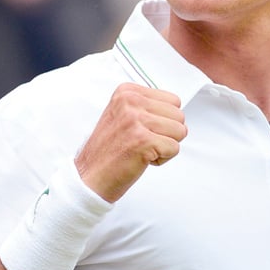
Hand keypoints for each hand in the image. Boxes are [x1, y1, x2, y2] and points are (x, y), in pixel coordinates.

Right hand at [75, 83, 186, 202]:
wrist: (89, 177)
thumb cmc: (108, 151)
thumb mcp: (123, 114)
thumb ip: (147, 106)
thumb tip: (176, 108)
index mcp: (127, 91)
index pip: (173, 100)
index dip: (163, 120)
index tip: (141, 130)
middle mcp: (130, 101)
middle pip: (179, 115)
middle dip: (167, 133)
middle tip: (142, 142)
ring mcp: (136, 120)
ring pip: (180, 131)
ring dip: (165, 146)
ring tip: (141, 149)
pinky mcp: (143, 140)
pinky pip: (175, 148)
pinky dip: (162, 159)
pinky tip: (141, 159)